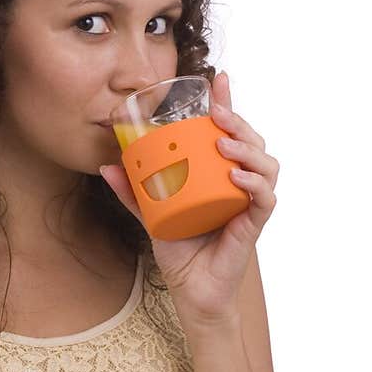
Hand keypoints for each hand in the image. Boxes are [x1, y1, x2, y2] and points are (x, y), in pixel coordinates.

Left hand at [99, 71, 279, 335]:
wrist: (191, 291)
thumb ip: (133, 192)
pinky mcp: (253, 225)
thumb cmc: (179, 249)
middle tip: (218, 115)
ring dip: (248, 149)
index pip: (230, 132)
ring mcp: (249, 203)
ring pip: (266, 165)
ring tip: (224, 145)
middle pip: (253, 141)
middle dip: (239, 122)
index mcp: (220, 174)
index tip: (219, 80)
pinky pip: (264, 199)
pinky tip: (235, 176)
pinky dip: (255, 184)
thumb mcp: (151, 215)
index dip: (229, 103)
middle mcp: (240, 183)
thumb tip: (105, 165)